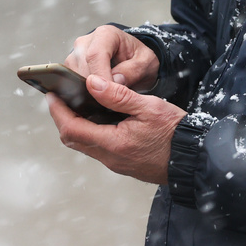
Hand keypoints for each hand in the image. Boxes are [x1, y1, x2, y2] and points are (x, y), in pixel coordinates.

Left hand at [47, 74, 185, 184]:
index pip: (72, 128)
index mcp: (114, 143)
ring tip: (74, 101)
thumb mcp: (149, 107)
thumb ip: (118, 95)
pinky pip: (97, 146)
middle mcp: (110, 157)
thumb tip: (92, 83)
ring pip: (84, 143)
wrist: (193, 158)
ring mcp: (115, 162)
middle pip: (73, 138)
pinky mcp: (122, 162)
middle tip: (58, 97)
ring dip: (75, 124)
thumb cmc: (175, 133)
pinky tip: (95, 114)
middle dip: (61, 117)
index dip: (58, 111)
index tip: (52, 94)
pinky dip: (89, 129)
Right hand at [65, 25, 158, 91]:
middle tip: (111, 102)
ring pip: (73, 77)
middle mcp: (86, 42)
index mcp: (106, 35)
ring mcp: (75, 54)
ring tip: (106, 100)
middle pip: (82, 67)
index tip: (109, 95)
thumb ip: (132, 70)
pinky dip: (83, 93)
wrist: (133, 60)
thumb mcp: (146, 63)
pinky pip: (71, 82)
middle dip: (95, 88)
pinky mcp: (71, 67)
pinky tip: (96, 98)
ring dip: (88, 92)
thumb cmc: (138, 59)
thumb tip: (114, 80)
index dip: (101, 77)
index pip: (95, 55)